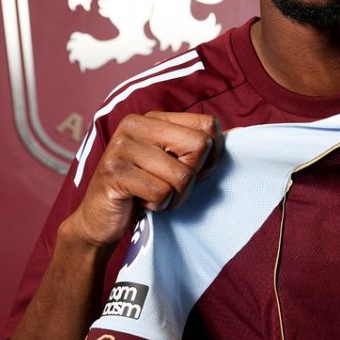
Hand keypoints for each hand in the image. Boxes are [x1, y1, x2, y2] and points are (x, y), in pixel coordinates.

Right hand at [68, 111, 223, 247]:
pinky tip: (141, 203)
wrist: (100, 221)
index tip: (195, 171)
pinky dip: (158, 206)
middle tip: (169, 186)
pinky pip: (162, 193)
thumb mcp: (174, 163)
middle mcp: (135, 125)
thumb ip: (199, 147)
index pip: (208, 124)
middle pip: (200, 146)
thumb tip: (239, 134)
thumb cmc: (144, 191)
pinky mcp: (113, 172)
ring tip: (152, 196)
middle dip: (192, 177)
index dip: (212, 155)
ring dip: (175, 197)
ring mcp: (121, 147)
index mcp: (154, 118)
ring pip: (182, 175)